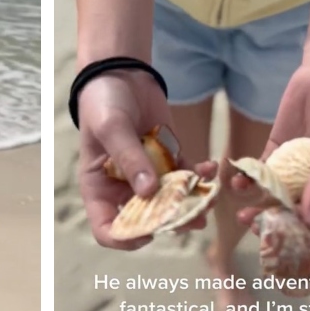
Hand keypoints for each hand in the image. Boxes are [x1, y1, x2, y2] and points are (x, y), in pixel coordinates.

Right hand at [77, 73, 218, 249]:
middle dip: (170, 221)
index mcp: (99, 188)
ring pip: (171, 202)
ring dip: (192, 203)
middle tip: (193, 217)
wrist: (121, 72)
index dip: (125, 238)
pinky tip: (210, 167)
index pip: (107, 228)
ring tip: (209, 197)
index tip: (149, 234)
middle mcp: (123, 188)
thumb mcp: (111, 128)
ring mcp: (148, 176)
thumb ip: (130, 159)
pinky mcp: (168, 161)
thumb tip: (149, 192)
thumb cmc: (103, 102)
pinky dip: (200, 178)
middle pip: (145, 220)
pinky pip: (185, 178)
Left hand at [234, 65, 309, 249]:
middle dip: (277, 227)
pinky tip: (236, 186)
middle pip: (297, 216)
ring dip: (258, 208)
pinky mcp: (275, 154)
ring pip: (274, 198)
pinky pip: (260, 175)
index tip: (294, 255)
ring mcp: (296, 170)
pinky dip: (248, 182)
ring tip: (243, 216)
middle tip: (259, 232)